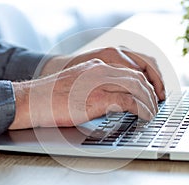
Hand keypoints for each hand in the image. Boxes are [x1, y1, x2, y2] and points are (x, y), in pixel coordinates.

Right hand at [41, 47, 164, 100]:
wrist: (33, 100)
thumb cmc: (52, 96)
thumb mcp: (78, 84)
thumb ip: (97, 86)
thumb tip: (114, 99)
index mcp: (96, 66)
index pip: (130, 70)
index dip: (144, 83)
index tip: (149, 94)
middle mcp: (100, 70)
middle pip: (137, 77)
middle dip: (150, 92)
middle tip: (155, 105)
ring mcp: (99, 83)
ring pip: (136, 87)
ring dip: (148, 101)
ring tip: (152, 112)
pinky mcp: (97, 98)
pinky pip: (127, 101)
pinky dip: (140, 109)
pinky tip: (144, 116)